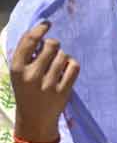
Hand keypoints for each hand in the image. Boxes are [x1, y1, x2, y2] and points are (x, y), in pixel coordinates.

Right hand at [10, 21, 79, 139]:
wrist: (34, 118)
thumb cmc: (26, 90)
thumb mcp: (18, 73)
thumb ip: (26, 55)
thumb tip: (40, 31)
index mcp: (17, 68)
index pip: (29, 41)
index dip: (40, 29)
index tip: (47, 24)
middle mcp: (31, 75)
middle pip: (51, 45)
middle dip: (54, 45)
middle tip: (52, 52)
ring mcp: (48, 84)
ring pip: (64, 55)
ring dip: (63, 57)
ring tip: (57, 66)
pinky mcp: (63, 91)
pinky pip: (74, 67)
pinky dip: (72, 65)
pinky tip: (67, 69)